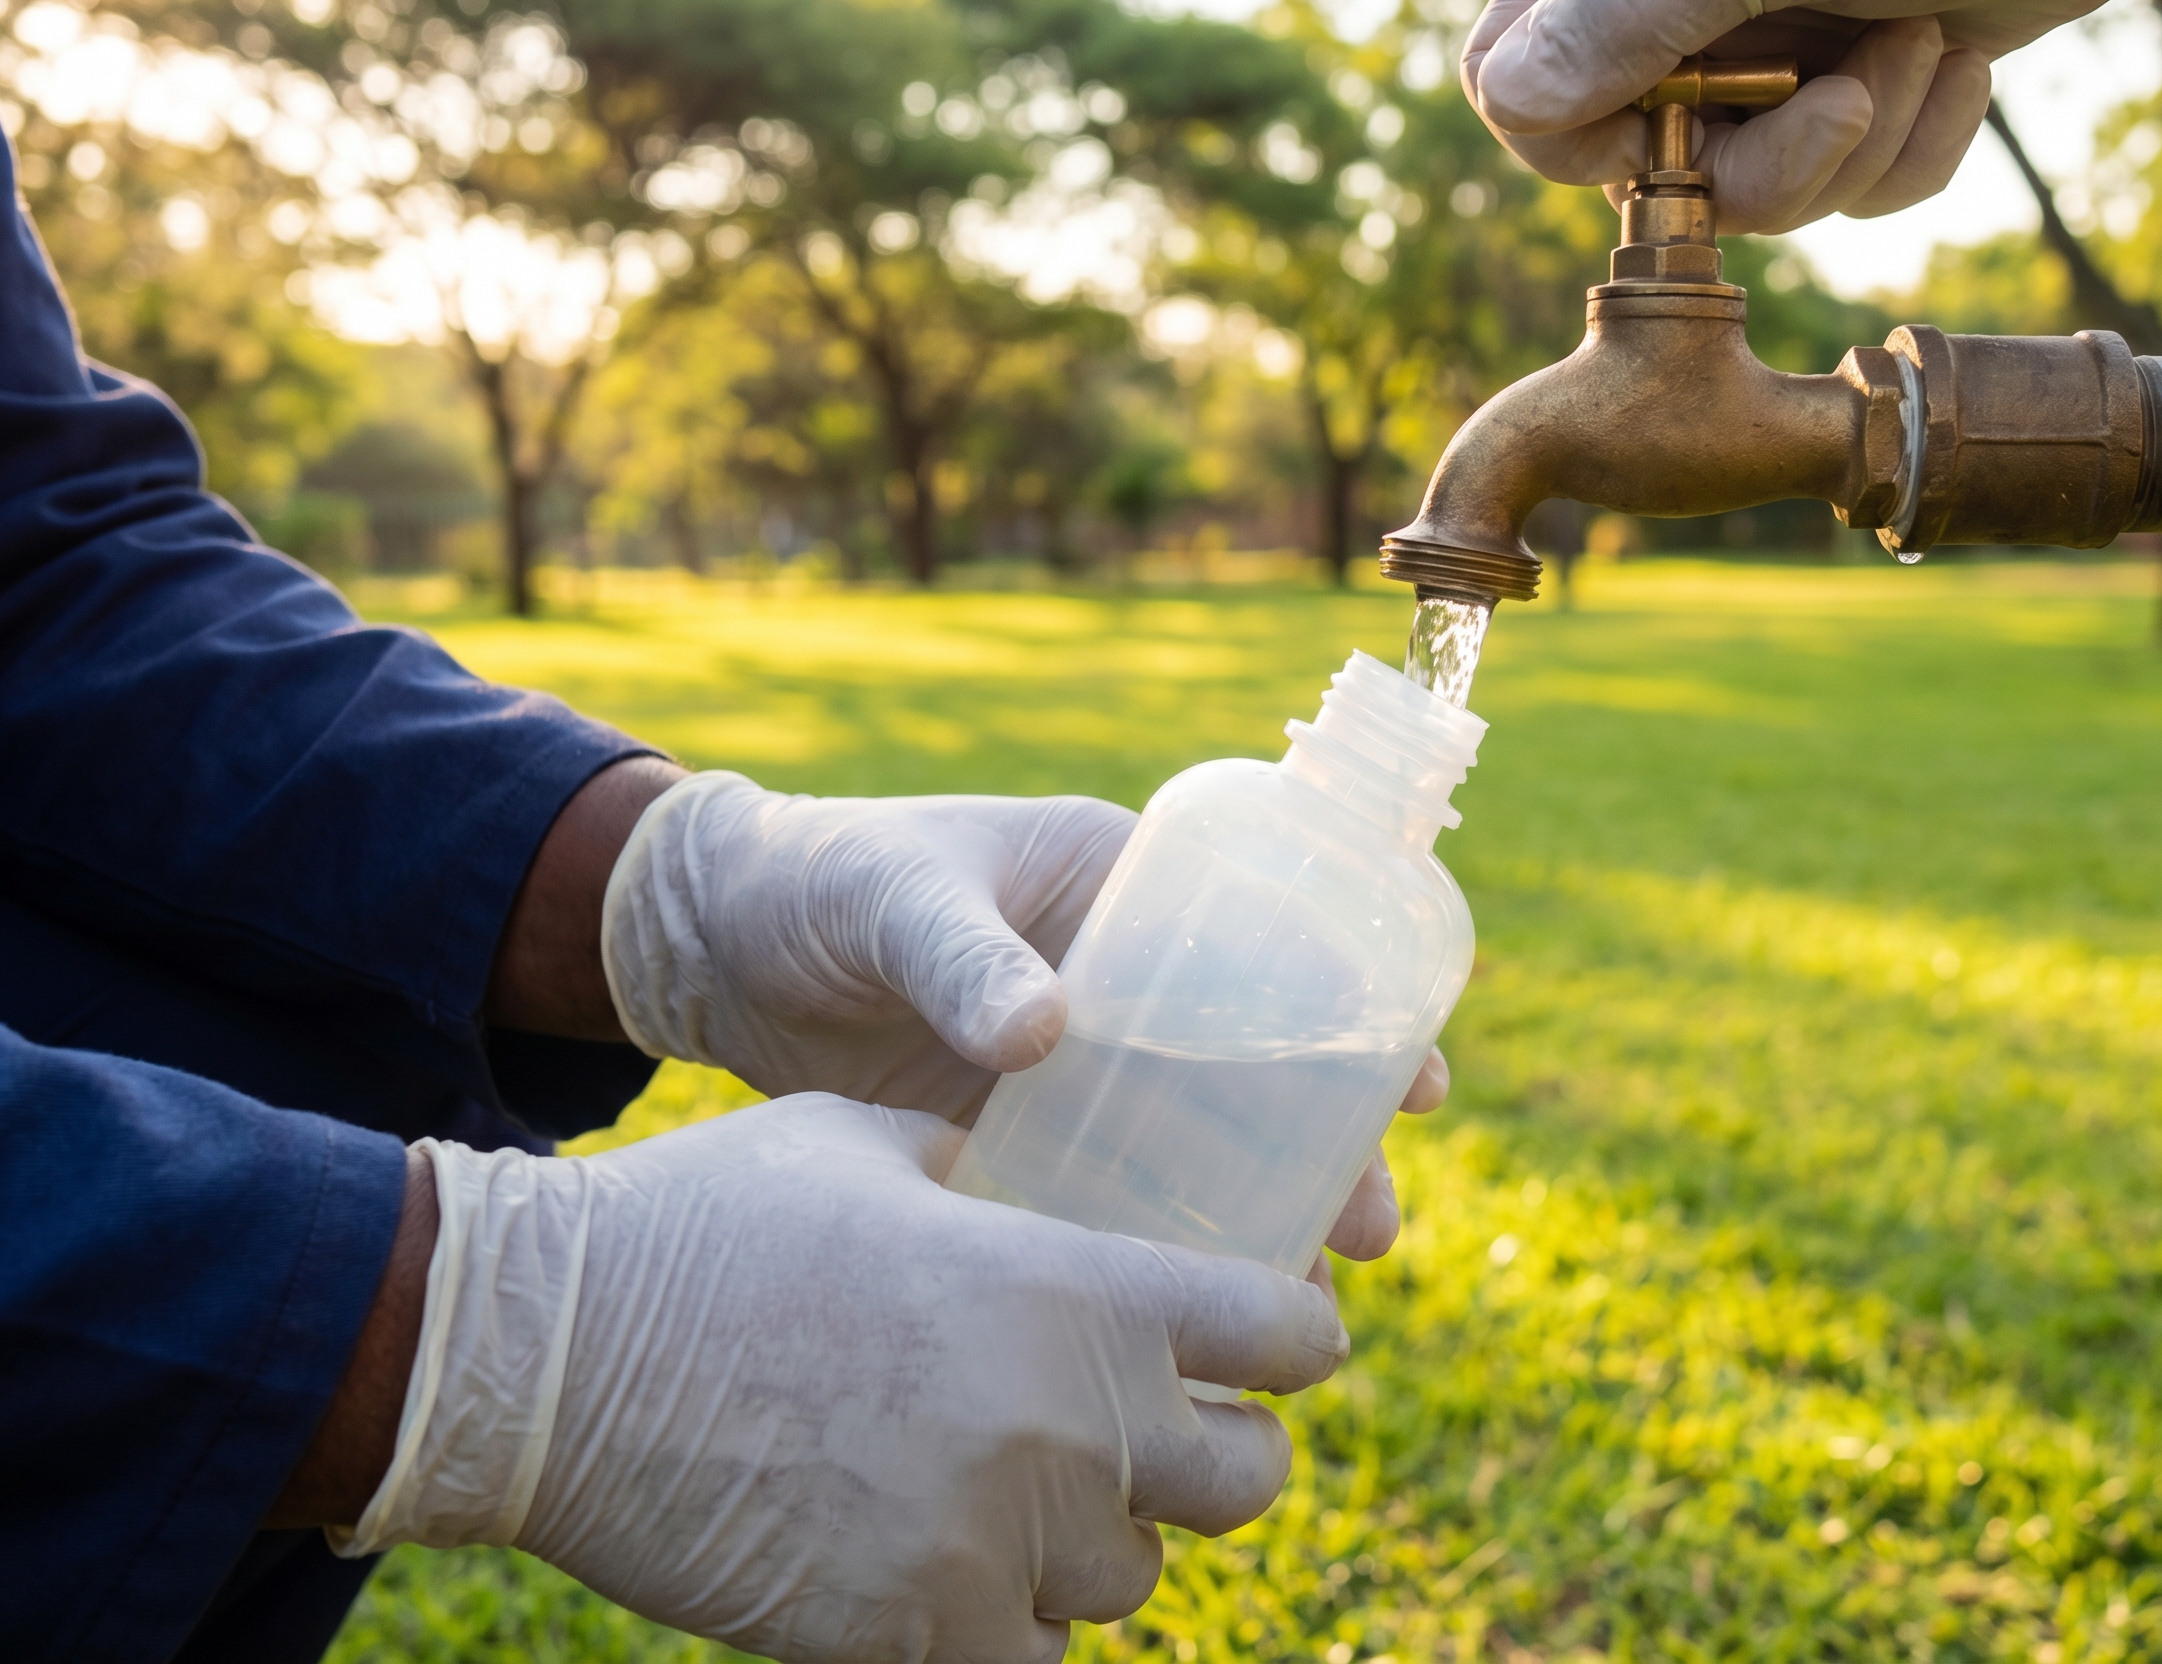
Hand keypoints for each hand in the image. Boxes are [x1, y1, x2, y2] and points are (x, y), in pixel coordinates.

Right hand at [331, 1094, 1348, 1663]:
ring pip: (1134, 1579)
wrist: (554, 1355)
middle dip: (1226, 1453)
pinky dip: (1010, 1622)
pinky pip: (1028, 1658)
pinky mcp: (911, 1639)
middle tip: (1175, 1434)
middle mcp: (1066, 1429)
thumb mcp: (878, 1147)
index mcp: (1077, 1290)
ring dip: (1104, 1539)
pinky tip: (958, 1565)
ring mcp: (993, 1548)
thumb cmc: (715, 1218)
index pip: (1280, 1338)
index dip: (1296, 1335)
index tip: (1282, 1340)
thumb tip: (1055, 1196)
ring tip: (1036, 1492)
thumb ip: (997, 1178)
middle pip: (1248, 1481)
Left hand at [601, 771, 1448, 1264]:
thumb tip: (1043, 1035)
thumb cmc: (813, 881)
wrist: (708, 947)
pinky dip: (1156, 1245)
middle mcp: (1120, 977)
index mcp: (1116, 883)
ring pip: (1198, 1140)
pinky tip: (1185, 1317)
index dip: (1358, 1011)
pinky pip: (1113, 1192)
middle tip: (1364, 1229)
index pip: (1274, 940)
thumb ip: (960, 953)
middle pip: (1258, 1062)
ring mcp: (1077, 1063)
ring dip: (1256, 1209)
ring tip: (1303, 1297)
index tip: (1417, 1085)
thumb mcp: (891, 896)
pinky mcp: (1022, 1132)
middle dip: (1327, 1143)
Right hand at [1464, 0, 2161, 232]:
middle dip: (1769, 154)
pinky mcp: (1859, 82)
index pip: (1517, 81)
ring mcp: (1773, 45)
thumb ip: (1630, 4)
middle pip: (1647, 164)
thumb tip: (1515, 99)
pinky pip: (1850, 186)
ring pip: (1757, 191)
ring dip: (1860, 140)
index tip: (1683, 120)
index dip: (1585, 135)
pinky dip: (1916, 145)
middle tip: (1852, 87)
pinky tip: (1965, 55)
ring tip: (1927, 36)